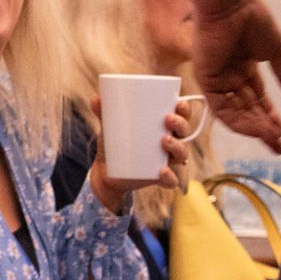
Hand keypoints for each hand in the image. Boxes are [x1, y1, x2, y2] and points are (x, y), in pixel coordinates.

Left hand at [87, 96, 192, 212]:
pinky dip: (170, 177)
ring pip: (182, 154)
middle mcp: (170, 143)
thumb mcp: (109, 126)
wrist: (106, 171)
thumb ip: (104, 112)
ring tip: (165, 140)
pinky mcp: (160, 178)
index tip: (179, 103)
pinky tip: (162, 171)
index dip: (185, 109)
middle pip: (185, 132)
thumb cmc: (114, 142)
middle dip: (181, 124)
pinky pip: (172, 180)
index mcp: (163, 126)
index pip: (181, 115)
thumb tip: (96, 99)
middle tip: (168, 119)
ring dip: (178, 147)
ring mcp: (167, 161)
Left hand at [191, 0, 280, 153]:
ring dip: (253, 126)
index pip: (257, 98)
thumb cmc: (252, 18)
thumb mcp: (275, 51)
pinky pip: (221, 107)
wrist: (231, 2)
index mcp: (244, 66)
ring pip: (234, 111)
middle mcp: (229, 75)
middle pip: (246, 108)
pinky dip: (238, 120)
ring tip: (272, 138)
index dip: (270, 116)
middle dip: (263, 128)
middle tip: (279, 145)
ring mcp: (217, 78)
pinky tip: (256, 128)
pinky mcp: (206, 79)